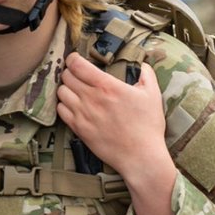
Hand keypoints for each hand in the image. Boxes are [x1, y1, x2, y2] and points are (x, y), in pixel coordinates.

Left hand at [56, 53, 169, 178]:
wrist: (141, 156)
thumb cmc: (148, 126)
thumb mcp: (153, 95)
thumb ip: (147, 75)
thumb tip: (144, 65)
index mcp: (107, 86)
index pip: (77, 65)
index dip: (73, 59)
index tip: (75, 59)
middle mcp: (91, 98)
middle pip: (66, 77)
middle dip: (70, 72)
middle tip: (77, 75)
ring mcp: (82, 114)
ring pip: (61, 93)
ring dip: (66, 88)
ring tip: (74, 90)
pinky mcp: (79, 129)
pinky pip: (61, 111)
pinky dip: (64, 105)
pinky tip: (72, 106)